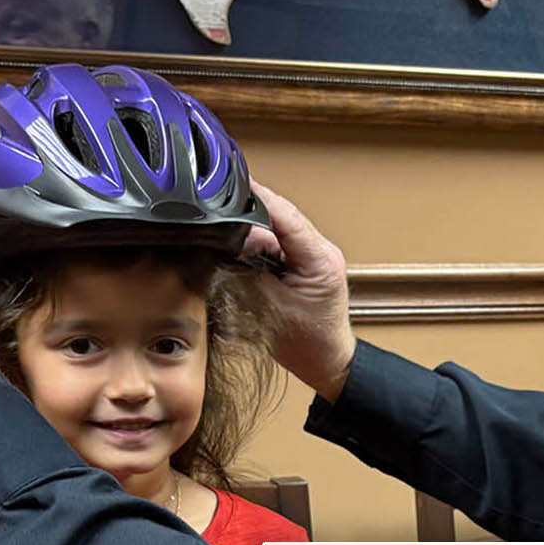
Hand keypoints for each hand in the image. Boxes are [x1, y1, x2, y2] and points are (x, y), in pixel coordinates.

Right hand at [242, 180, 355, 400]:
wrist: (329, 362)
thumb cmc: (310, 344)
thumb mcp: (269, 308)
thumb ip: (246, 273)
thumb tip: (224, 247)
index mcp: (320, 258)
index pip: (285, 214)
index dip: (256, 196)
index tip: (231, 183)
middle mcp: (321, 250)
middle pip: (278, 217)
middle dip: (246, 214)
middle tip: (214, 212)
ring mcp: (314, 255)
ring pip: (274, 230)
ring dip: (249, 233)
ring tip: (222, 239)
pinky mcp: (305, 262)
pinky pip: (276, 244)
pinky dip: (256, 246)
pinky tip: (237, 252)